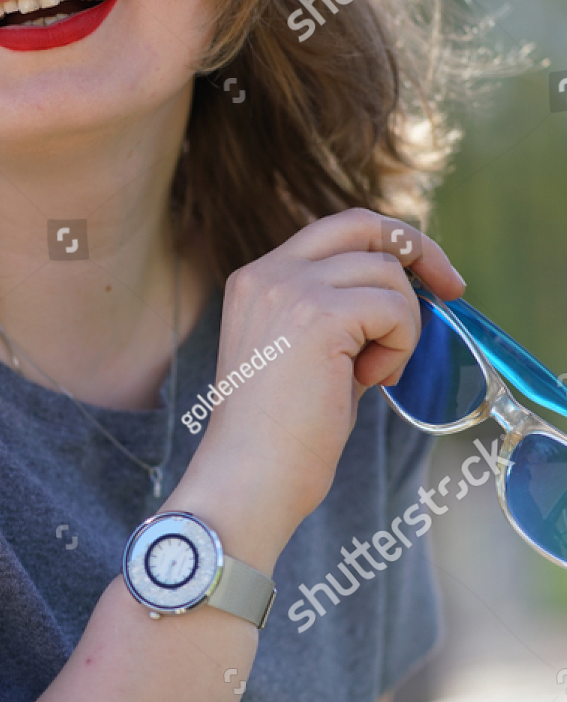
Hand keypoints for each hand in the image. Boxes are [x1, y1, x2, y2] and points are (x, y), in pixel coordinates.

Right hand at [167, 209, 462, 570]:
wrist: (251, 476)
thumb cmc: (281, 434)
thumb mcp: (305, 353)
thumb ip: (339, 313)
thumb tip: (403, 294)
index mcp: (257, 279)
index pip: (336, 230)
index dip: (389, 243)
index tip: (428, 275)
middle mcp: (269, 273)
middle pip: (364, 225)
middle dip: (418, 249)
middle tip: (451, 289)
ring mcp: (291, 289)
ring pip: (387, 275)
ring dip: (401, 327)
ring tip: (373, 374)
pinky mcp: (319, 315)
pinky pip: (395, 310)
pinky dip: (400, 346)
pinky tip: (370, 381)